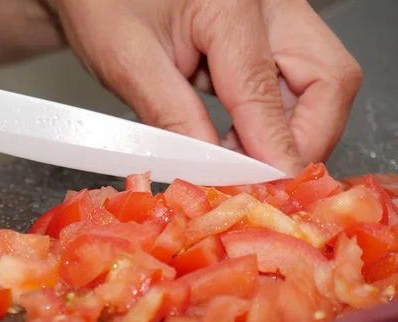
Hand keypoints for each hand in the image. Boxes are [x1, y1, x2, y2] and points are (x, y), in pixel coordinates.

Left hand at [49, 0, 361, 175]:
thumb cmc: (105, 1)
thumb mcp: (128, 60)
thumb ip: (172, 115)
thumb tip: (213, 170)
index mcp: (230, 1)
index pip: (264, 89)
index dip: (268, 150)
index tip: (264, 191)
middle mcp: (270, 2)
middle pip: (327, 80)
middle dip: (303, 140)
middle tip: (263, 180)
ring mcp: (275, 13)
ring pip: (318, 82)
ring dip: (288, 132)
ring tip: (238, 161)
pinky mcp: (268, 30)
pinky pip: (293, 81)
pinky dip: (272, 119)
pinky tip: (236, 139)